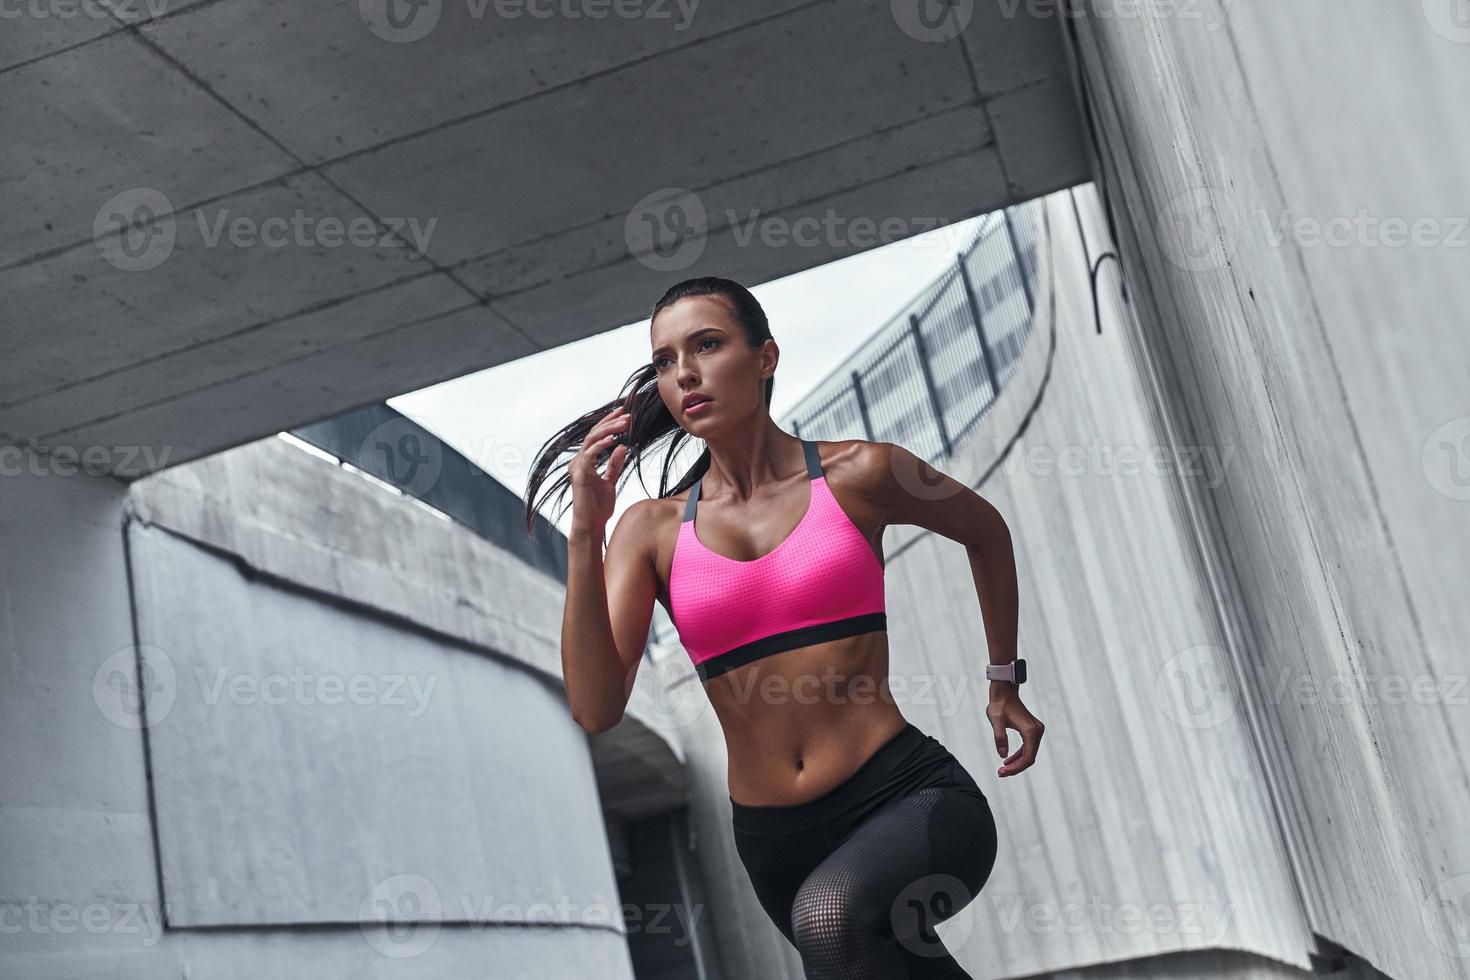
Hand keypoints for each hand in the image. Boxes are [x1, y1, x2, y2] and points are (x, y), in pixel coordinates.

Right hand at [569, 405, 630, 531]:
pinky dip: (601, 445)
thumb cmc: (598, 507)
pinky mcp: (579, 475)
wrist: (591, 525)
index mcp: (584, 461)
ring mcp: (577, 467)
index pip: (596, 437)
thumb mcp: (610, 481)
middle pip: (593, 434)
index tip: (623, 414)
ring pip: (591, 440)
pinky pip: (589, 455)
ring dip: (608, 430)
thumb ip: (615, 465)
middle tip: (626, 414)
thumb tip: (622, 447)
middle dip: (610, 422)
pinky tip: (613, 440)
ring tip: (624, 423)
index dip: (608, 424)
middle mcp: (578, 461)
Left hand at [986, 688, 1043, 776]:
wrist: (1004, 693)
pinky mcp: (1033, 730)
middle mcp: (1037, 731)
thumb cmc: (999, 705)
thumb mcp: (996, 721)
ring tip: (1003, 769)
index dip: (1016, 768)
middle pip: (1030, 757)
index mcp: (1030, 731)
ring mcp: (1037, 730)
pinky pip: (1028, 747)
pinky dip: (1019, 755)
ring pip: (1030, 754)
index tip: (1002, 772)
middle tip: (1000, 773)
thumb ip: (1000, 738)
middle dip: (1016, 767)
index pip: (1027, 757)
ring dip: (1017, 763)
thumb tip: (1003, 755)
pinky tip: (1008, 759)